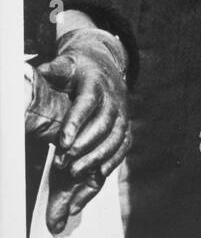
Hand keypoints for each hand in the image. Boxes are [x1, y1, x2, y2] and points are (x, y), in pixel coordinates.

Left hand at [34, 27, 130, 232]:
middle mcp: (114, 98)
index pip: (88, 103)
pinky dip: (113, 160)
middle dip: (84, 146)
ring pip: (115, 138)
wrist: (105, 64)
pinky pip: (123, 145)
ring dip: (97, 158)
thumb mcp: (67, 62)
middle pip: (103, 124)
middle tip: (62, 162)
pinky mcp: (125, 125)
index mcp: (96, 82)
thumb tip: (37, 72)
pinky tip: (100, 175)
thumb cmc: (80, 67)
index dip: (76, 122)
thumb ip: (54, 70)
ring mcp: (122, 113)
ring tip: (75, 173)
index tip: (62, 141)